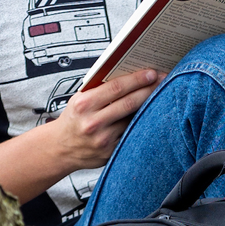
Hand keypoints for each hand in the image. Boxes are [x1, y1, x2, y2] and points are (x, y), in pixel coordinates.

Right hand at [49, 69, 163, 170]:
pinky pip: (131, 135)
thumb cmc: (73, 119)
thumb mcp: (80, 100)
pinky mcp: (110, 152)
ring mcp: (103, 139)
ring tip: (162, 96)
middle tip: (164, 80)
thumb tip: (130, 74)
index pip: (116, 88)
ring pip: (133, 120)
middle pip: (129, 103)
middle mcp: (93, 122)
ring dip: (150, 107)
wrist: (60, 148)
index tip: (152, 73)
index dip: (137, 79)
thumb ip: (100, 89)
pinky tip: (151, 116)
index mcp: (84, 104)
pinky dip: (142, 124)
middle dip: (149, 89)